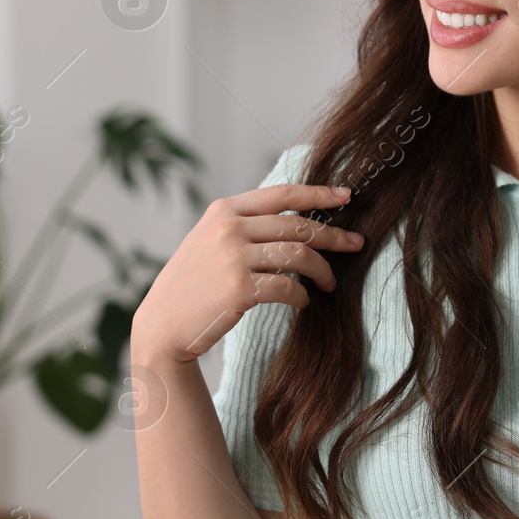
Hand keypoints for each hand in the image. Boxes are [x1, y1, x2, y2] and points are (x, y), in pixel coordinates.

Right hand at [130, 183, 364, 367]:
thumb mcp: (209, 241)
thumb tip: (294, 220)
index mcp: (223, 211)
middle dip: (333, 235)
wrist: (162, 325)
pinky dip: (302, 296)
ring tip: (329, 283)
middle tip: (356, 245)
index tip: (346, 196)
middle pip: (298, 224)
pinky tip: (303, 302)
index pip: (282, 193)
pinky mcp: (239, 289)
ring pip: (299, 254)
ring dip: (322, 270)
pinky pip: (288, 287)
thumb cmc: (192, 286)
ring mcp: (233, 258)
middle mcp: (229, 228)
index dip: (319, 192)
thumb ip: (243, 226)